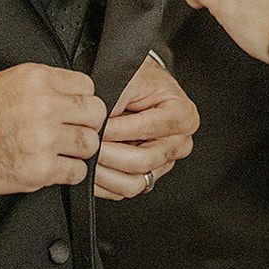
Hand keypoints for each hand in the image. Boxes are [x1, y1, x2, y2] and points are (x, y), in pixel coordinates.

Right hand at [0, 64, 106, 194]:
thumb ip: (45, 84)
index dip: (83, 99)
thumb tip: (75, 94)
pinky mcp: (40, 169)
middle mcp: (43, 106)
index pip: (87, 86)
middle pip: (95, 114)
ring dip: (80, 149)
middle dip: (88, 123)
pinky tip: (56, 166)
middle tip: (75, 130)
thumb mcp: (10, 80)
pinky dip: (70, 171)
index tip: (76, 109)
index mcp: (36, 79)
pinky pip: (77, 171)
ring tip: (63, 149)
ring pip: (90, 144)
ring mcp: (43, 139)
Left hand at [96, 55, 198, 199]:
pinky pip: (125, 190)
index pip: (149, 130)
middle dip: (109, 154)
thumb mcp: (129, 78)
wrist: (138, 82)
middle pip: (144, 161)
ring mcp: (164, 163)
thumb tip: (98, 127)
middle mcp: (179, 143)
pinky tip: (89, 169)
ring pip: (134, 183)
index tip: (95, 127)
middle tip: (86, 145)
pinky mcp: (148, 176)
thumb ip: (116, 100)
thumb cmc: (137, 78)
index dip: (118, 130)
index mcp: (183, 116)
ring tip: (85, 158)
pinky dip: (104, 184)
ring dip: (105, 174)